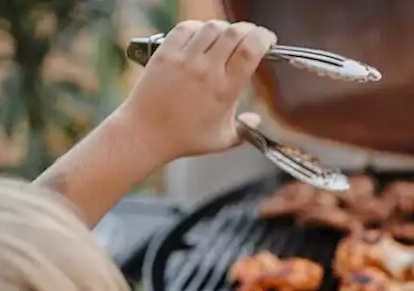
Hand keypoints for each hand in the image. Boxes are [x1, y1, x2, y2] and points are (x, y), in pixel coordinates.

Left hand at [116, 20, 275, 160]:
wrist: (146, 133)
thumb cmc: (183, 138)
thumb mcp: (223, 140)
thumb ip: (245, 130)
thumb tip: (256, 120)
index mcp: (225, 90)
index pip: (250, 50)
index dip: (264, 38)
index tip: (268, 40)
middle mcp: (206, 71)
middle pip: (235, 33)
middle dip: (249, 29)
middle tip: (251, 36)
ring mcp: (184, 60)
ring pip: (212, 27)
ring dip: (224, 28)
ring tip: (226, 37)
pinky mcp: (165, 53)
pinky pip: (186, 28)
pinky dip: (198, 27)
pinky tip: (202, 36)